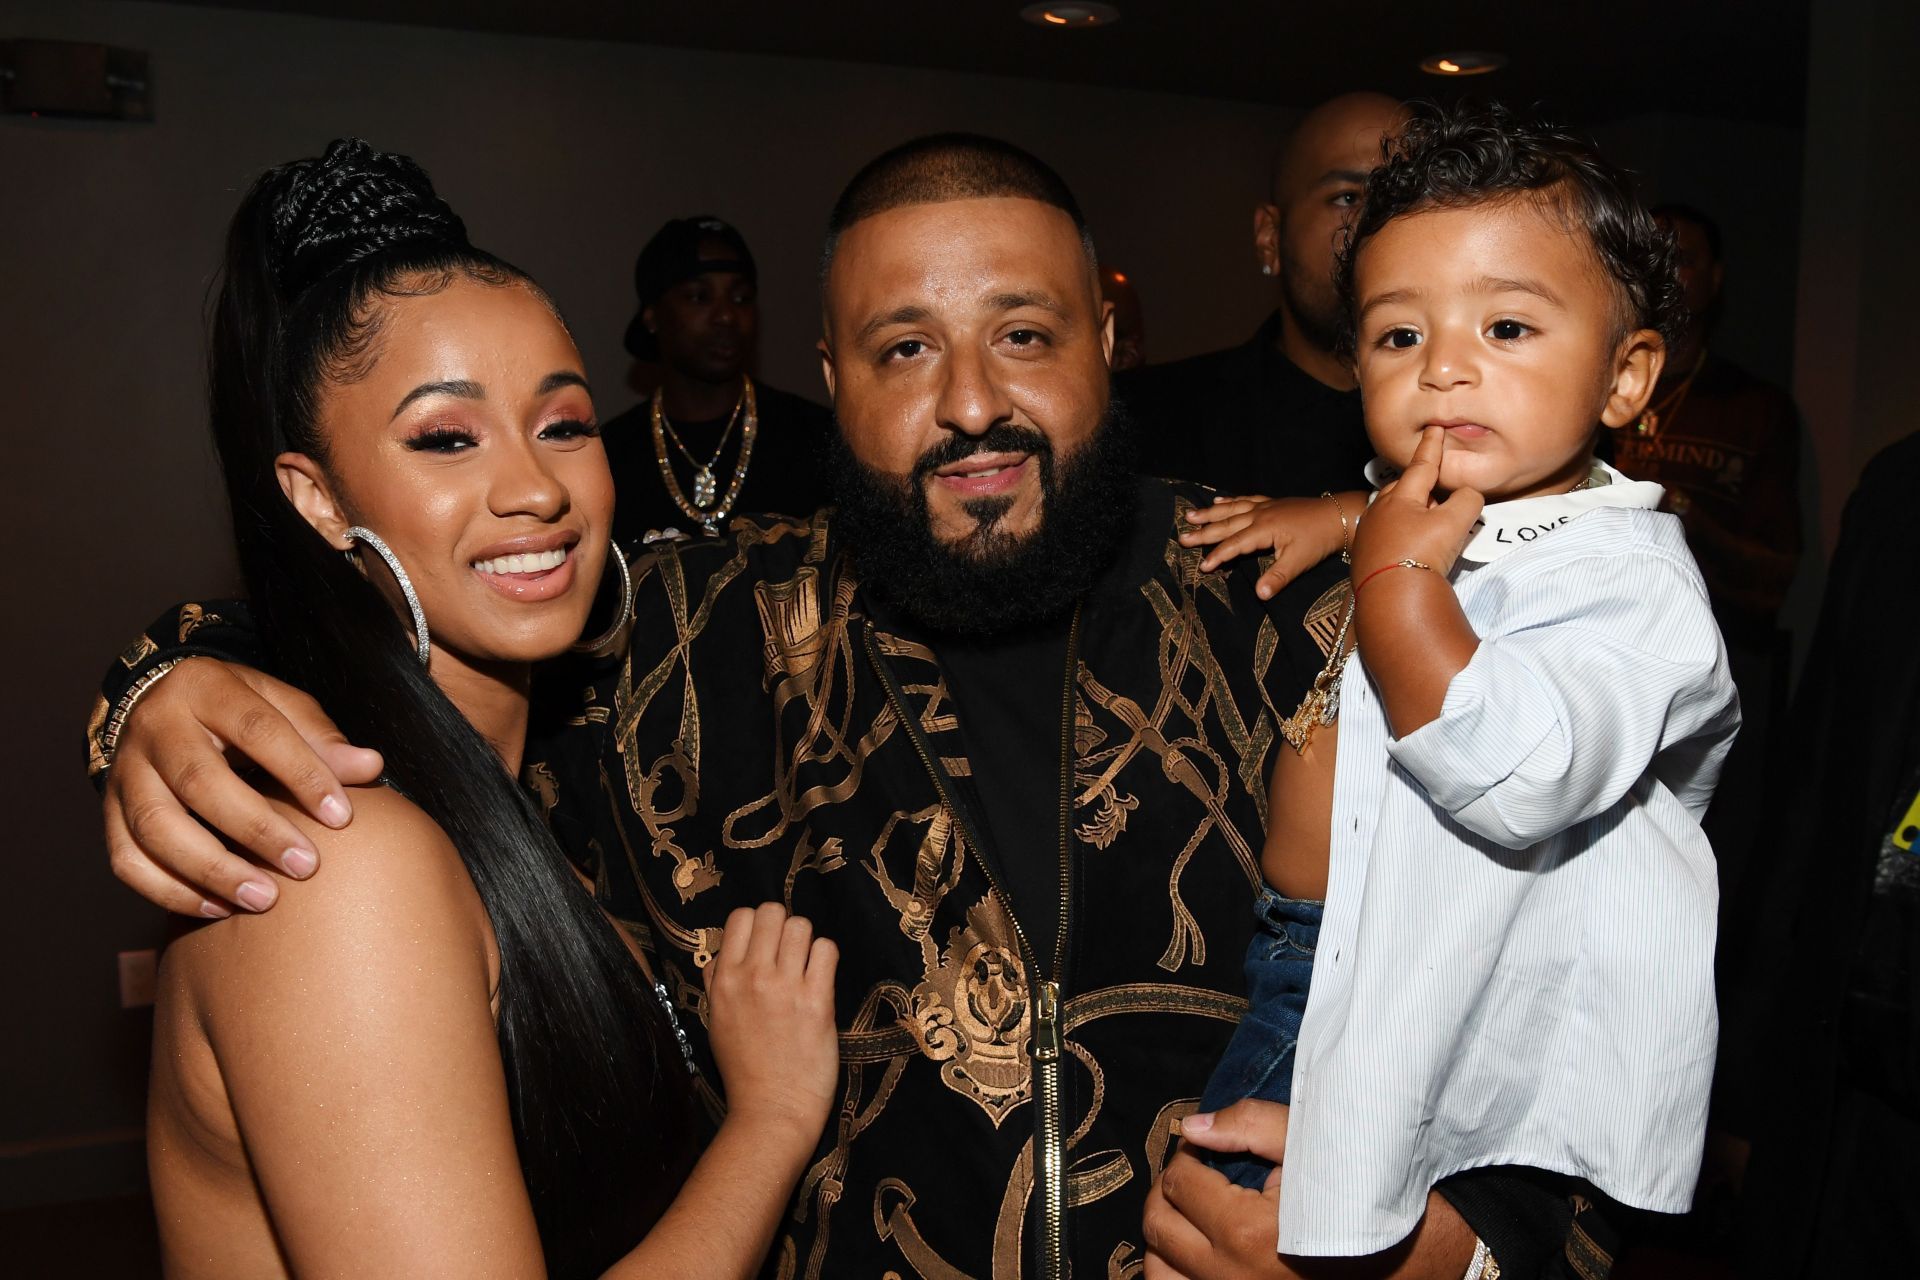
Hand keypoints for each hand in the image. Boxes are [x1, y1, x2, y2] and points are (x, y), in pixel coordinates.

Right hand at [103, 658, 382, 916]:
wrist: (160, 705)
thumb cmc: (237, 711)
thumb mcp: (280, 705)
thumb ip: (322, 738)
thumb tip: (370, 767)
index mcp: (206, 688)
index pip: (258, 730)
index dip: (302, 773)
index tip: (342, 816)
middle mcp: (156, 727)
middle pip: (199, 782)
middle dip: (256, 830)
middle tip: (305, 867)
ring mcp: (125, 770)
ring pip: (155, 827)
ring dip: (211, 870)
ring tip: (264, 899)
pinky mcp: (108, 809)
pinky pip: (127, 859)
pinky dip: (169, 890)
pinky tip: (217, 908)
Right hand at [705, 903, 839, 1143]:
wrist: (771, 1110)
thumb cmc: (744, 1069)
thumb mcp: (716, 1020)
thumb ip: (717, 982)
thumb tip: (723, 953)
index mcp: (724, 980)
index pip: (740, 917)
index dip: (757, 925)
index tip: (766, 945)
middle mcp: (752, 976)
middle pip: (772, 912)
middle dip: (783, 926)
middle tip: (789, 953)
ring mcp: (785, 987)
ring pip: (801, 925)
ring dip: (806, 941)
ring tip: (806, 966)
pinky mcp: (817, 1000)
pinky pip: (827, 949)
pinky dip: (825, 957)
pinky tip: (821, 978)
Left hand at [1143, 1099, 1474, 1278]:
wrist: (1418, 1258)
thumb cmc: (1367, 1197)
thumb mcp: (1315, 1147)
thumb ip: (1249, 1127)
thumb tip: (1191, 1126)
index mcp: (1246, 1232)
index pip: (1179, 1180)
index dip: (1190, 1154)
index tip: (1209, 1148)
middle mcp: (1232, 1277)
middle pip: (1159, 1225)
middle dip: (1170, 1190)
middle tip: (1195, 1174)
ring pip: (1159, 1272)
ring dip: (1166, 1238)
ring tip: (1192, 1215)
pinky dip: (1178, 1273)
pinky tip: (1198, 1254)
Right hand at [1181, 492, 1356, 599]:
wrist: (1340, 515)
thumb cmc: (1320, 540)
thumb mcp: (1299, 562)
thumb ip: (1277, 577)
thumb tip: (1259, 594)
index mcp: (1264, 529)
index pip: (1234, 545)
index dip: (1217, 556)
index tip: (1202, 567)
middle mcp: (1260, 515)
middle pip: (1226, 524)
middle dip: (1203, 532)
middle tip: (1181, 536)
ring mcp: (1265, 507)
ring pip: (1231, 510)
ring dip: (1210, 513)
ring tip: (1190, 515)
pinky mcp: (1272, 503)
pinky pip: (1245, 500)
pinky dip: (1230, 501)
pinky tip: (1219, 501)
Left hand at [1349, 428, 1482, 582]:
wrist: (1390, 597)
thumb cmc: (1422, 554)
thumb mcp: (1455, 523)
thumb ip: (1467, 500)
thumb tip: (1466, 496)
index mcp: (1400, 496)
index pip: (1421, 465)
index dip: (1432, 447)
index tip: (1434, 428)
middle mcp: (1379, 510)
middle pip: (1403, 489)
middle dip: (1420, 487)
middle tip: (1438, 494)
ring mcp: (1368, 533)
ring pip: (1393, 512)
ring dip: (1410, 512)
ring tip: (1427, 525)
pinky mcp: (1364, 556)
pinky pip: (1385, 534)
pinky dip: (1400, 533)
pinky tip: (1409, 548)